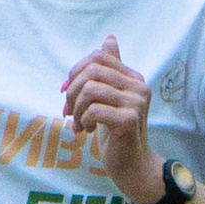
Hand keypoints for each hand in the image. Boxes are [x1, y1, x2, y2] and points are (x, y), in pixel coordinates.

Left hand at [61, 35, 163, 203]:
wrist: (131, 164)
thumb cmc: (116, 131)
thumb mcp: (109, 97)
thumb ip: (110, 70)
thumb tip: (109, 39)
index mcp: (133, 77)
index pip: (99, 57)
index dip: (76, 71)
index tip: (66, 91)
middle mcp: (138, 86)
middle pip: (92, 71)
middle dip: (72, 91)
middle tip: (69, 111)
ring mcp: (136, 103)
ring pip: (90, 90)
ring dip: (76, 108)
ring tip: (78, 123)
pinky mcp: (129, 120)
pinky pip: (94, 110)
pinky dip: (82, 121)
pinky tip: (85, 131)